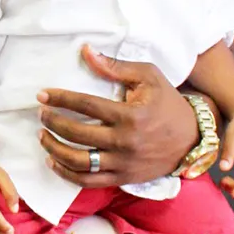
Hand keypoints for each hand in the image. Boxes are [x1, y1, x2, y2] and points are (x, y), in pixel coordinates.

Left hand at [38, 44, 197, 187]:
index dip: (60, 99)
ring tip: (43, 136)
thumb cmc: (167, 103)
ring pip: (79, 162)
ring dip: (54, 149)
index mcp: (130, 115)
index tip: (42, 95)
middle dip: (53, 122)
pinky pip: (88, 181)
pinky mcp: (123, 178)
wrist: (192, 138)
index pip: (86, 106)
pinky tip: (53, 161)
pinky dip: (67, 174)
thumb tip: (86, 52)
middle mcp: (125, 142)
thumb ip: (116, 66)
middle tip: (41, 114)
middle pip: (77, 134)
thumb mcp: (149, 77)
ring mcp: (123, 163)